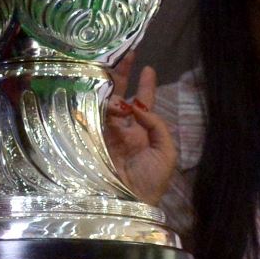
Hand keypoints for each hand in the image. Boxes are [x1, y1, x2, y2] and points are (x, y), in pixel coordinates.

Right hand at [103, 53, 176, 206]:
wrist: (131, 203)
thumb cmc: (152, 181)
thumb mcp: (166, 151)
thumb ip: (157, 125)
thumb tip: (138, 106)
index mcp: (143, 134)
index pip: (144, 105)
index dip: (146, 86)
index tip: (148, 67)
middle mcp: (124, 132)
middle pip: (122, 99)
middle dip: (123, 77)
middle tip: (125, 56)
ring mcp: (107, 136)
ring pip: (107, 105)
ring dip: (112, 93)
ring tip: (113, 83)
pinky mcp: (92, 142)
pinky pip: (94, 119)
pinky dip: (99, 108)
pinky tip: (105, 101)